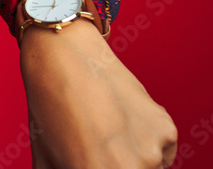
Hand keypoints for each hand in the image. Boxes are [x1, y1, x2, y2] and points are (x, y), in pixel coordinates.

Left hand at [21, 20, 177, 167]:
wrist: (64, 55)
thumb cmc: (50, 105)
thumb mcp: (46, 158)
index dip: (92, 167)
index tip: (91, 162)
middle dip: (110, 166)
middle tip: (96, 149)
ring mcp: (152, 151)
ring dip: (130, 160)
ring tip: (103, 131)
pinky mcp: (166, 131)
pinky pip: (160, 152)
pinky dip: (144, 142)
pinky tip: (120, 119)